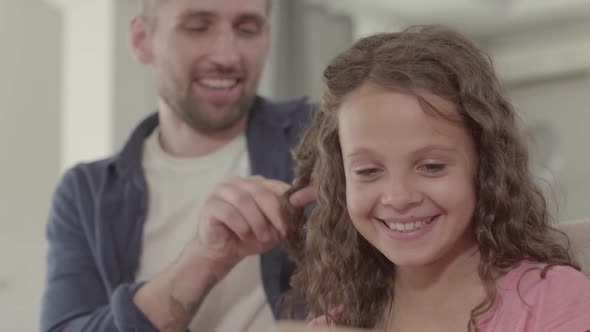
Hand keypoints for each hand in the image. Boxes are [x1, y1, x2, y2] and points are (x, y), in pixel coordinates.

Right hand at [192, 176, 313, 276]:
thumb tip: (302, 206)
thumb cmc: (248, 238)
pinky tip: (244, 236)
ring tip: (264, 238)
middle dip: (274, 214)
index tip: (294, 221)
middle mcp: (236, 182)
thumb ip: (285, 215)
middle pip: (260, 192)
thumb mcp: (272, 227)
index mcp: (254, 183)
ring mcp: (220, 191)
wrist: (221, 254)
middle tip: (282, 232)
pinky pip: (229, 213)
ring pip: (244, 201)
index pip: (274, 185)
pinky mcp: (209, 204)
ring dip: (258, 223)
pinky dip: (241, 226)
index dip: (287, 203)